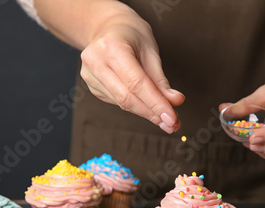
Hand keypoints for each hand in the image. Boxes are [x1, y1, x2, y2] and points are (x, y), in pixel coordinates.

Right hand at [80, 5, 183, 132]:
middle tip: (172, 124)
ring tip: (165, 118)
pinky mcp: (92, 86)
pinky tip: (146, 105)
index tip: (172, 118)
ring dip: (146, 113)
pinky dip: (135, 106)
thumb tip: (175, 102)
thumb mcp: (150, 50)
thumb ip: (160, 79)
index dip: (155, 104)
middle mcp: (95, 61)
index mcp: (111, 47)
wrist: (107, 28)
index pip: (136, 83)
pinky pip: (117, 102)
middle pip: (127, 98)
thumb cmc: (131, 35)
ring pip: (122, 103)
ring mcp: (90, 75)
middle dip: (152, 113)